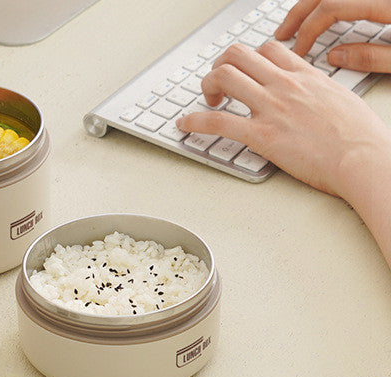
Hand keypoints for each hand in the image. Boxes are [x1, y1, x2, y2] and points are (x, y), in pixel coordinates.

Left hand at [176, 41, 390, 197]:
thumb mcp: (341, 101)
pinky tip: (184, 126)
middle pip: (239, 55)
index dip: (249, 59)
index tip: (243, 75)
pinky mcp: (261, 135)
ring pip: (225, 77)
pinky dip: (194, 122)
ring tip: (207, 104)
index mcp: (306, 76)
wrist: (362, 157)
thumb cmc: (359, 137)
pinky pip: (217, 122)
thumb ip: (318, 94)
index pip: (269, 50)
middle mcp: (285, 85)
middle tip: (218, 88)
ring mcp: (271, 107)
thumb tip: (311, 99)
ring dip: (207, 87)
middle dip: (220, 68)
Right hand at [275, 0, 390, 70]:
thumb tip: (336, 57)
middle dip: (300, 12)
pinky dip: (330, 3)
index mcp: (384, 2)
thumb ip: (370, 57)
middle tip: (283, 32)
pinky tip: (325, 14)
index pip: (331, 7)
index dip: (308, 29)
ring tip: (299, 22)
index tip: (298, 50)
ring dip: (312, 5)